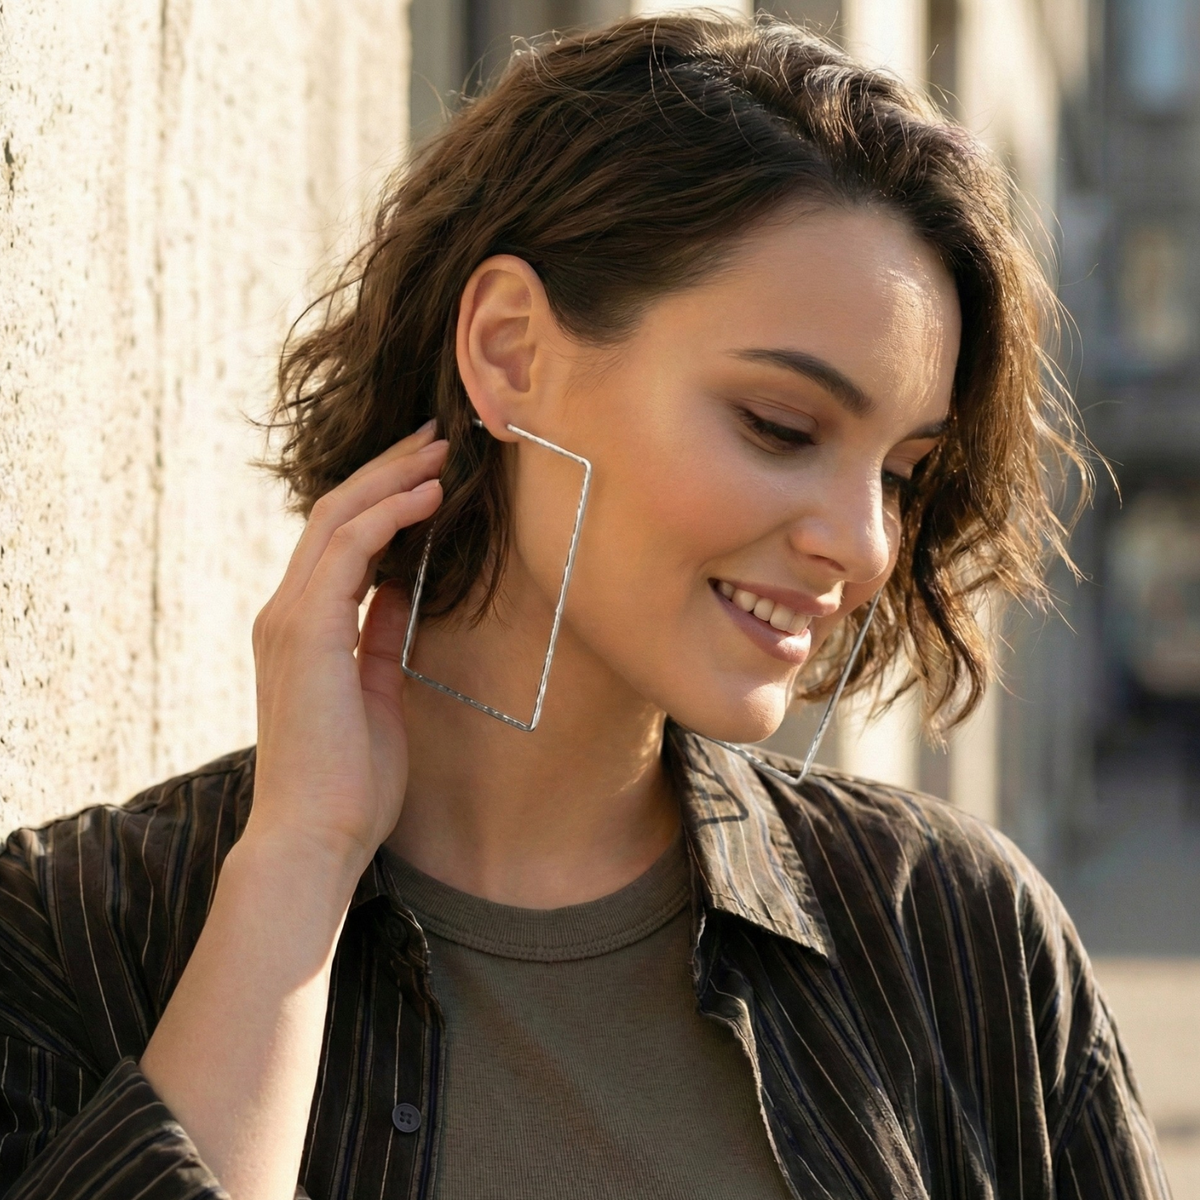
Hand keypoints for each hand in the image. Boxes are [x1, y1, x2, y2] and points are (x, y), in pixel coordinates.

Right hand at [246, 420, 446, 877]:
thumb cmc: (348, 780)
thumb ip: (379, 637)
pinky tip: (428, 496)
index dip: (380, 495)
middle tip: (436, 436)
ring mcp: (289, 618)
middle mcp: (285, 611)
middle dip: (387, 469)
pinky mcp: (305, 632)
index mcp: (301, 627)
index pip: (335, 538)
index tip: (426, 470)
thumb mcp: (375, 693)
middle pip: (333, 512)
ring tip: (441, 452)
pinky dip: (389, 515)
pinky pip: (347, 550)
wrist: (315, 837)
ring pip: (337, 518)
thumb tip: (400, 591)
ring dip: (392, 479)